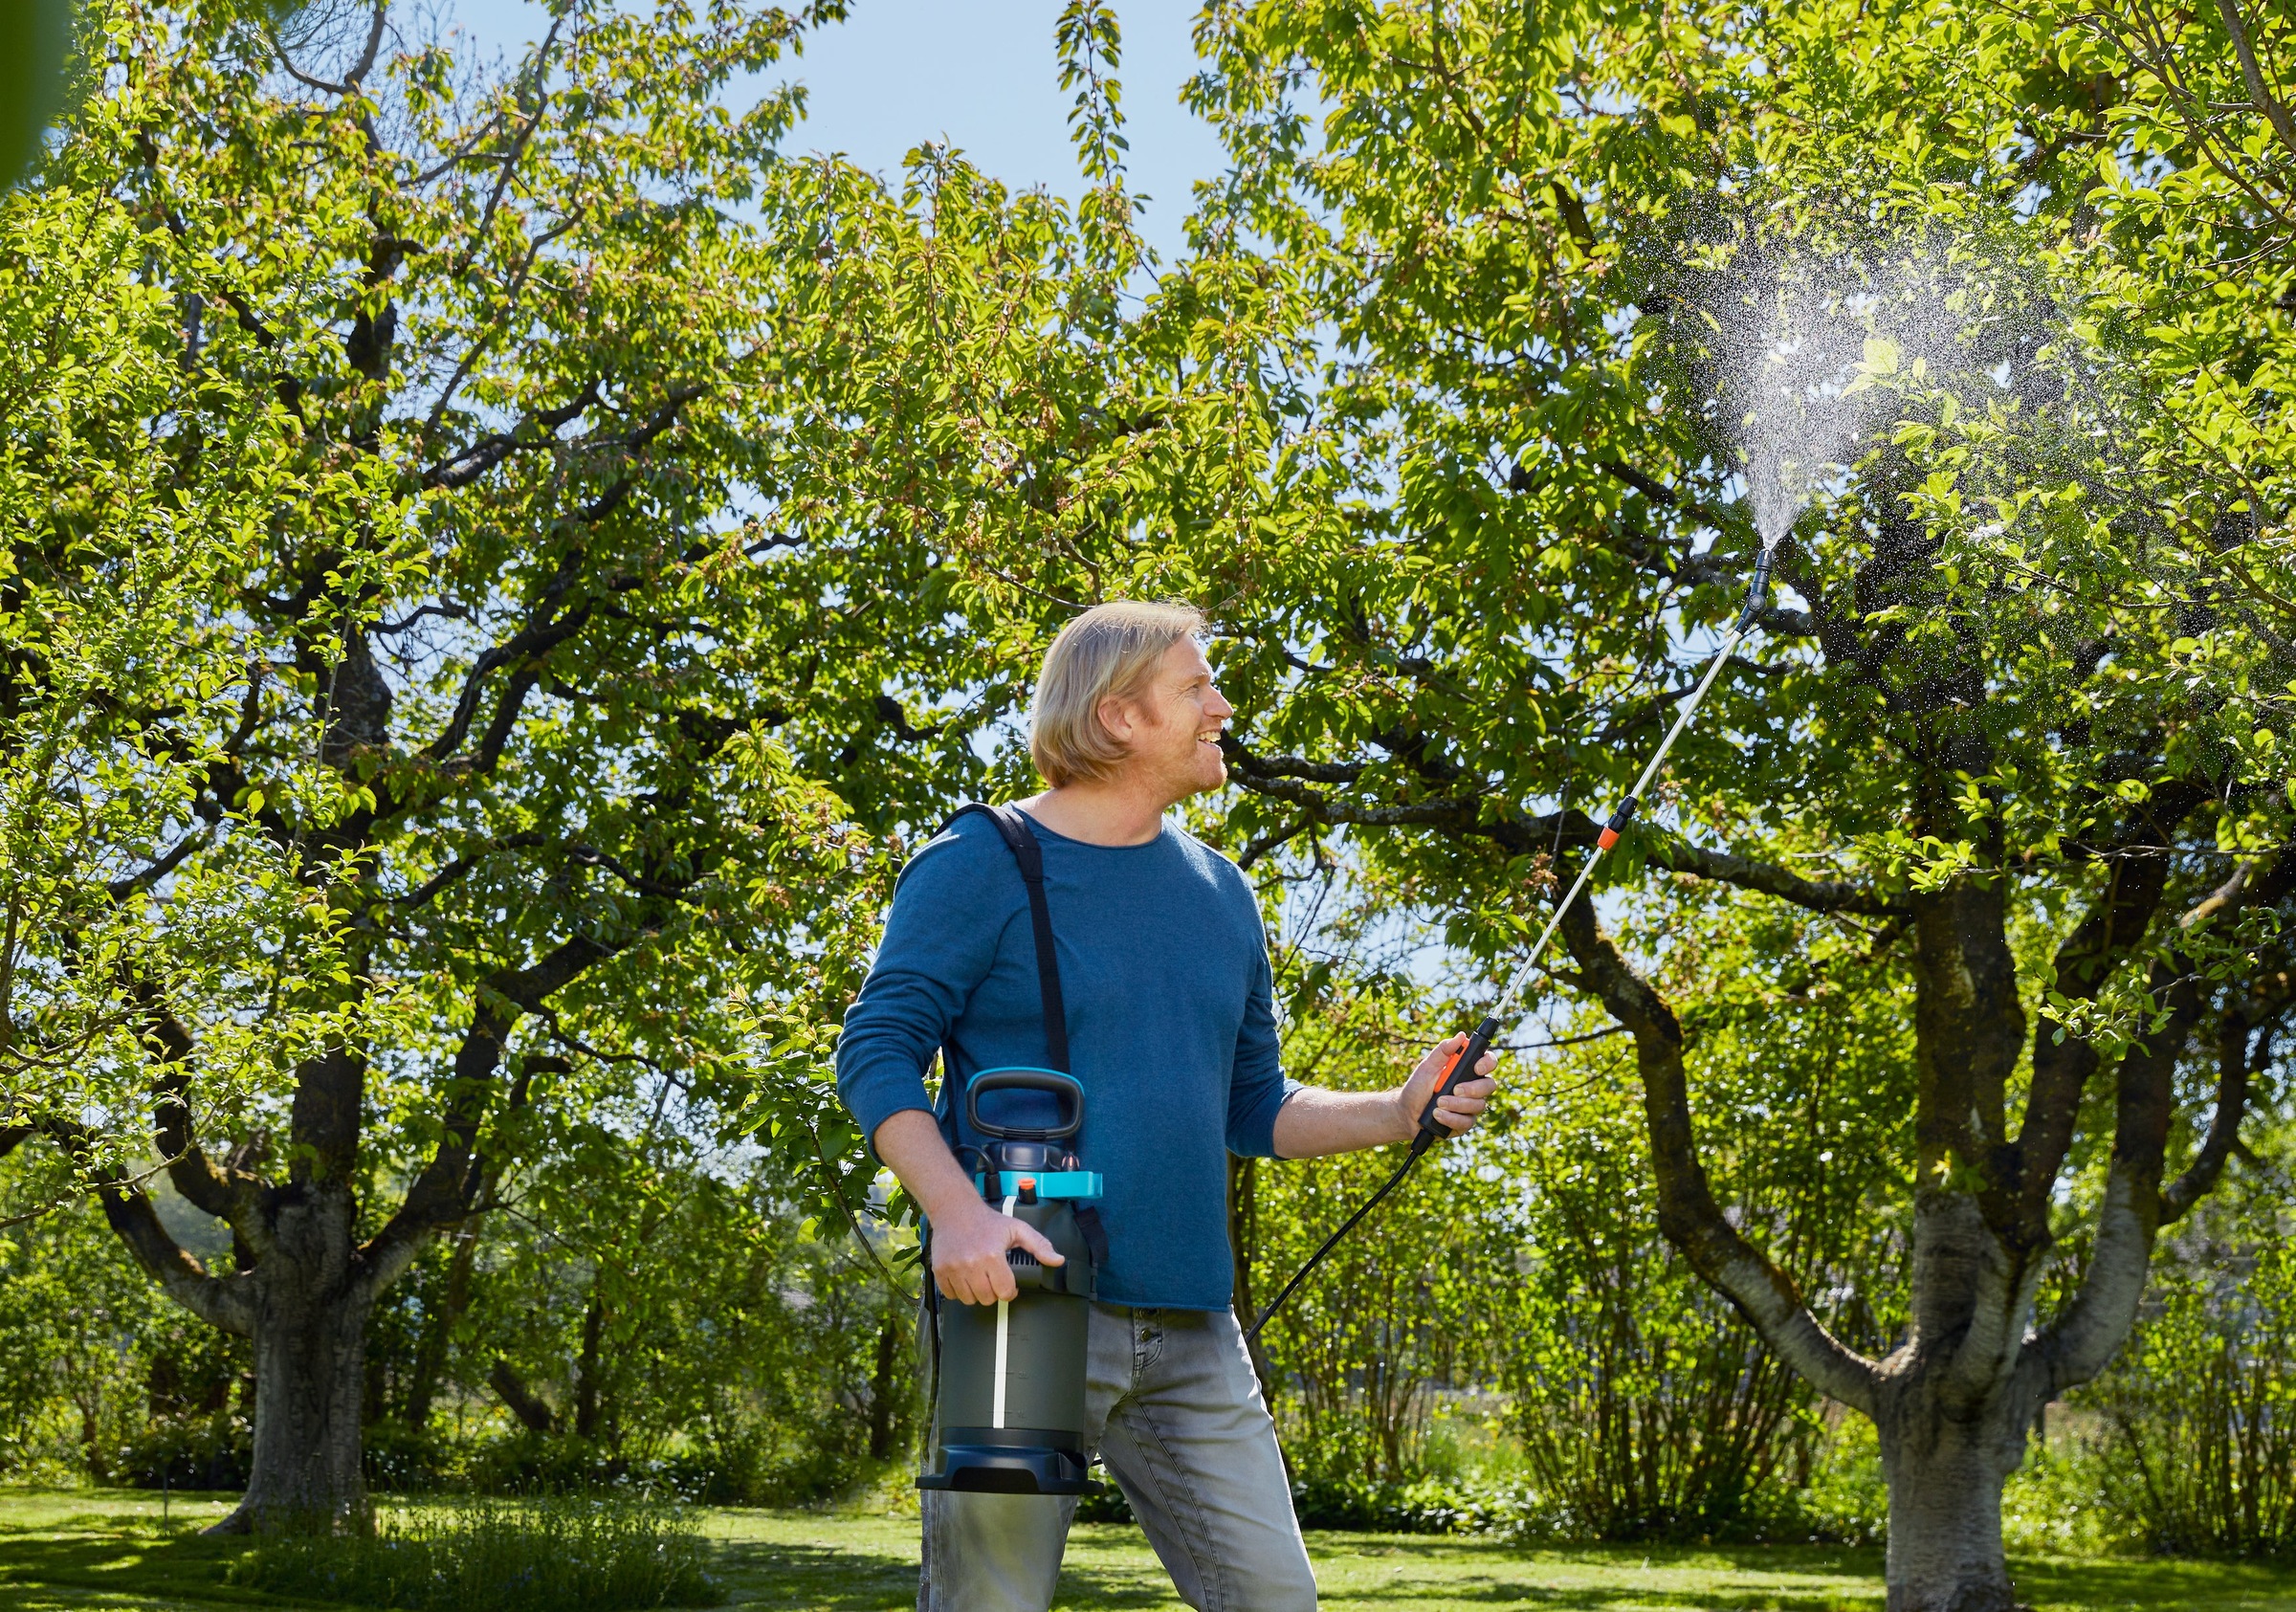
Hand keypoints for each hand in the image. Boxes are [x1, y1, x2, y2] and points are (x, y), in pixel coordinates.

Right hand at [930, 1196, 1063, 1305]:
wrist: (954, 1210)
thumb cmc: (987, 1221)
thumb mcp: (1017, 1229)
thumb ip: (1039, 1246)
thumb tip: (1057, 1260)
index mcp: (992, 1256)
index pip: (1005, 1292)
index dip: (1010, 1291)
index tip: (1008, 1284)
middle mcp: (971, 1264)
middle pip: (987, 1299)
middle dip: (993, 1292)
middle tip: (993, 1278)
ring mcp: (953, 1269)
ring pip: (969, 1300)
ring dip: (976, 1293)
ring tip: (979, 1277)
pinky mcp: (939, 1271)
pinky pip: (950, 1295)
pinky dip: (958, 1291)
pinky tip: (965, 1277)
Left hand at [1396, 1031, 1498, 1140]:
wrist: (1406, 1113)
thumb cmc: (1418, 1087)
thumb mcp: (1427, 1066)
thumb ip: (1443, 1051)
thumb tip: (1461, 1036)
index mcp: (1466, 1070)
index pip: (1488, 1062)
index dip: (1487, 1063)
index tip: (1476, 1068)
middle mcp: (1473, 1087)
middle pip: (1489, 1085)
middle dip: (1473, 1088)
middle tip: (1455, 1089)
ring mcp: (1470, 1106)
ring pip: (1478, 1105)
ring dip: (1457, 1104)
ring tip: (1438, 1104)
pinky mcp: (1464, 1123)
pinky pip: (1467, 1122)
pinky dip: (1451, 1118)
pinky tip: (1438, 1115)